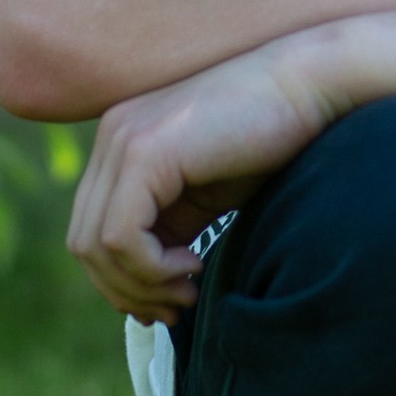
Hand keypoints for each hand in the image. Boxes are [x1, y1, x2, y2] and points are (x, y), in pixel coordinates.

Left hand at [67, 28, 353, 317]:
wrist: (312, 86)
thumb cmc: (273, 140)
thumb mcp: (205, 195)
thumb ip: (168, 228)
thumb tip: (145, 289)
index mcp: (121, 144)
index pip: (91, 230)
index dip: (122, 281)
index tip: (169, 302)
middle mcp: (111, 137)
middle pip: (83, 242)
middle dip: (128, 291)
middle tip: (176, 309)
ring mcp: (123, 140)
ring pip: (95, 245)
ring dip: (142, 285)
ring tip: (190, 289)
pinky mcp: (144, 151)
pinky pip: (120, 237)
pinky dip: (151, 268)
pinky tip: (194, 264)